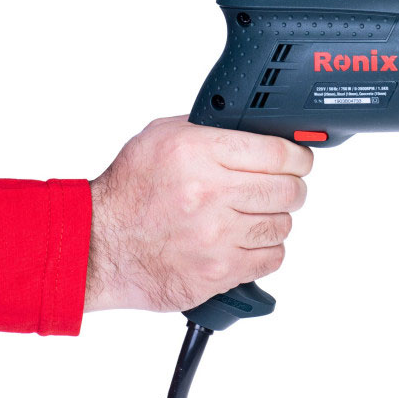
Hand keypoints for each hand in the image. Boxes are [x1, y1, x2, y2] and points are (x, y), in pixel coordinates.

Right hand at [84, 116, 313, 311]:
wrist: (98, 244)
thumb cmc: (128, 191)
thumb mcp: (160, 137)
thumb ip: (209, 128)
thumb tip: (252, 127)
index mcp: (199, 153)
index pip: (278, 153)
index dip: (298, 157)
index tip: (300, 161)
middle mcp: (211, 193)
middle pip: (289, 190)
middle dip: (293, 186)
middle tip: (284, 187)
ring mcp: (217, 236)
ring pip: (283, 225)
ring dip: (276, 218)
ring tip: (256, 214)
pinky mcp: (219, 271)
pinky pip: (271, 259)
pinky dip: (266, 250)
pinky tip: (248, 240)